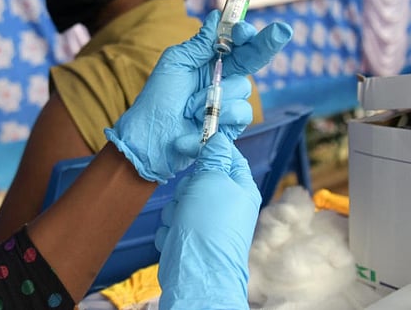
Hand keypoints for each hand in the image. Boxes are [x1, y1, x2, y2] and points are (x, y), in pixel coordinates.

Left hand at [104, 10, 292, 182]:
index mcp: (209, 60)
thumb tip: (216, 16)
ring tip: (189, 107)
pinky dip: (220, 116)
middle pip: (254, 58)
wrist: (150, 137)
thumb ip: (200, 44)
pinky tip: (198, 122)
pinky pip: (241, 113)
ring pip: (243, 88)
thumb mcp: (175, 64)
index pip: (236, 42)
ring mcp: (228, 101)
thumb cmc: (158, 99)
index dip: (244, 34)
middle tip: (282, 30)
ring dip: (215, 96)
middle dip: (267, 44)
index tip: (242, 30)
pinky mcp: (231, 125)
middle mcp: (223, 78)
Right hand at [154, 129, 260, 309]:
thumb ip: (213, 156)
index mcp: (240, 187)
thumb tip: (218, 138)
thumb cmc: (210, 225)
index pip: (226, 155)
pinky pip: (172, 220)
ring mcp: (206, 222)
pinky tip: (177, 237)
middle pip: (199, 177)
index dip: (207, 146)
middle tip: (190, 197)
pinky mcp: (189, 236)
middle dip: (186, 186)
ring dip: (176, 209)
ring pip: (181, 199)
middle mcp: (226, 204)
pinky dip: (171, 228)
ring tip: (183, 223)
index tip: (188, 143)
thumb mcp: (213, 180)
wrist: (197, 272)